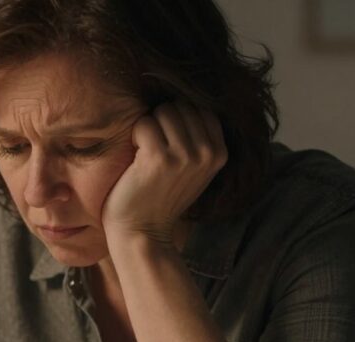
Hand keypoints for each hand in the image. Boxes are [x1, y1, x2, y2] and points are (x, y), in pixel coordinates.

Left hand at [101, 101, 226, 244]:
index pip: (200, 109)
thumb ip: (197, 138)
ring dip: (147, 128)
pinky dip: (134, 137)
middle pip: (180, 106)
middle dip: (160, 122)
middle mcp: (208, 152)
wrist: (142, 233)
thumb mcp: (191, 169)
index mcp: (220, 152)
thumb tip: (188, 95)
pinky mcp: (160, 157)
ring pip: (163, 111)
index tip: (166, 144)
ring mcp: (186, 155)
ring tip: (144, 155)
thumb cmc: (159, 198)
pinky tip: (135, 160)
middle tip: (151, 152)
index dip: (176, 120)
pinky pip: (144, 124)